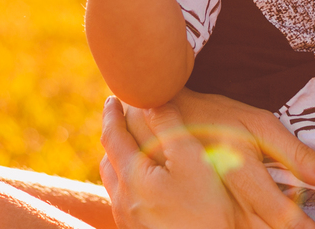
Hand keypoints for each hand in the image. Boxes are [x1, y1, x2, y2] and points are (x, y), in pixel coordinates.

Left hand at [100, 97, 235, 228]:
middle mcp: (122, 200)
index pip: (112, 137)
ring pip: (113, 181)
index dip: (111, 114)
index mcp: (132, 178)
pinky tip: (142, 178)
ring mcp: (127, 219)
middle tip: (118, 117)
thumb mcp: (191, 158)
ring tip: (128, 145)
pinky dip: (125, 179)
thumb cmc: (207, 205)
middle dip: (112, 136)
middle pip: (107, 160)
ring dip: (116, 159)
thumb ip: (169, 126)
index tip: (113, 98)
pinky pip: (121, 198)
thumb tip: (151, 102)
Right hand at [169, 90, 314, 228]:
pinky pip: (232, 227)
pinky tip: (263, 221)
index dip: (305, 227)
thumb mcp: (260, 124)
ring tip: (293, 225)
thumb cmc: (216, 117)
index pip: (281, 214)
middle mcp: (224, 198)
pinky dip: (252, 226)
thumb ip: (296, 154)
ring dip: (271, 228)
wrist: (165, 119)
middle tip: (313, 228)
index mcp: (241, 172)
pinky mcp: (202, 215)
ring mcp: (211, 209)